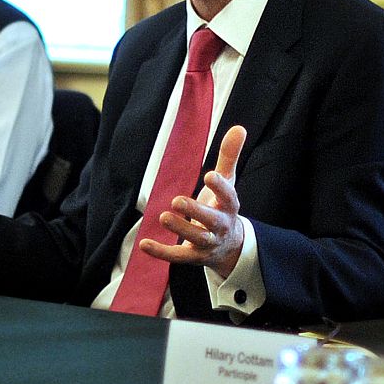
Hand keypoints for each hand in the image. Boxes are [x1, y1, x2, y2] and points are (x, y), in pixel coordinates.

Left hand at [139, 125, 246, 277]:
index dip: (221, 188)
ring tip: (163, 216)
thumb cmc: (223, 208)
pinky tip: (144, 244)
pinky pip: (177, 256)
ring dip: (180, 228)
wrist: (229, 247)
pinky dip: (161, 252)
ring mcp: (207, 243)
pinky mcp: (193, 256)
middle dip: (196, 211)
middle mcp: (220, 227)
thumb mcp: (228, 183)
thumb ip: (229, 157)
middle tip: (177, 200)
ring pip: (195, 238)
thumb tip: (239, 127)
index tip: (210, 175)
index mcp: (229, 207)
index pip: (229, 198)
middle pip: (211, 221)